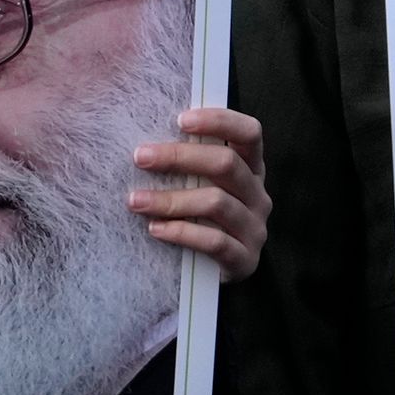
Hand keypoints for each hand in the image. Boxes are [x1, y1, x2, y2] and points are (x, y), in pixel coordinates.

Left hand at [132, 104, 268, 277]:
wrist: (211, 274)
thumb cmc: (199, 219)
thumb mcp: (199, 186)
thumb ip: (187, 163)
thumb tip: (145, 141)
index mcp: (251, 168)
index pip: (249, 133)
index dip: (219, 121)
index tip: (180, 120)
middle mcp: (258, 195)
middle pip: (226, 164)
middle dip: (179, 157)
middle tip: (140, 157)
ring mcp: (255, 228)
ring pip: (216, 203)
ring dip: (171, 200)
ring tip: (136, 201)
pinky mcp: (245, 259)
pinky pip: (214, 241)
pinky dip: (181, 233)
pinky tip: (155, 229)